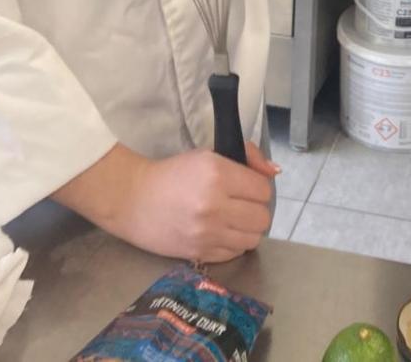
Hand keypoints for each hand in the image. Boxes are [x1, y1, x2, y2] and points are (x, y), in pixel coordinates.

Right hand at [62, 139, 278, 262]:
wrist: (135, 200)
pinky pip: (235, 254)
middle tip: (241, 205)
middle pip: (262, 218)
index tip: (246, 186)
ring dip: (247, 229)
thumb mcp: (209, 154)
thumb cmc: (174, 173)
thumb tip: (275, 172)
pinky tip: (220, 232)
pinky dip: (233, 244)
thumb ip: (247, 157)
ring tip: (232, 220)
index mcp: (218, 175)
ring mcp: (208, 233)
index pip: (263, 189)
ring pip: (253, 239)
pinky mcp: (200, 254)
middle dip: (256, 209)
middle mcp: (215, 206)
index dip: (257, 187)